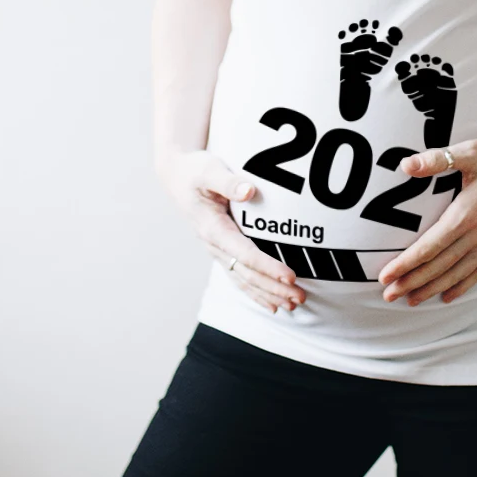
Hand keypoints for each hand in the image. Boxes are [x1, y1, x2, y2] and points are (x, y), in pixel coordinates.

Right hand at [155, 148, 306, 313]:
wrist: (177, 176)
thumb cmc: (195, 170)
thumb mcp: (209, 170)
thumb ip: (229, 182)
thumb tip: (249, 191)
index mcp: (212, 228)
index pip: (244, 254)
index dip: (268, 267)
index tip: (290, 276)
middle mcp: (214, 244)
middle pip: (247, 273)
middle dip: (274, 288)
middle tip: (299, 298)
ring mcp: (217, 250)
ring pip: (244, 280)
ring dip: (268, 294)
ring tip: (292, 306)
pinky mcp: (222, 250)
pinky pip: (240, 277)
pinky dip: (256, 292)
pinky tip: (272, 304)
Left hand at [378, 134, 476, 305]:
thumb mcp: (473, 151)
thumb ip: (438, 159)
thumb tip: (406, 165)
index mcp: (468, 214)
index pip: (430, 246)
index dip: (406, 263)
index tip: (386, 276)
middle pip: (440, 265)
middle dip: (412, 282)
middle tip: (388, 296)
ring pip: (459, 272)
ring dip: (433, 288)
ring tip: (411, 300)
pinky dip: (463, 285)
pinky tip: (449, 295)